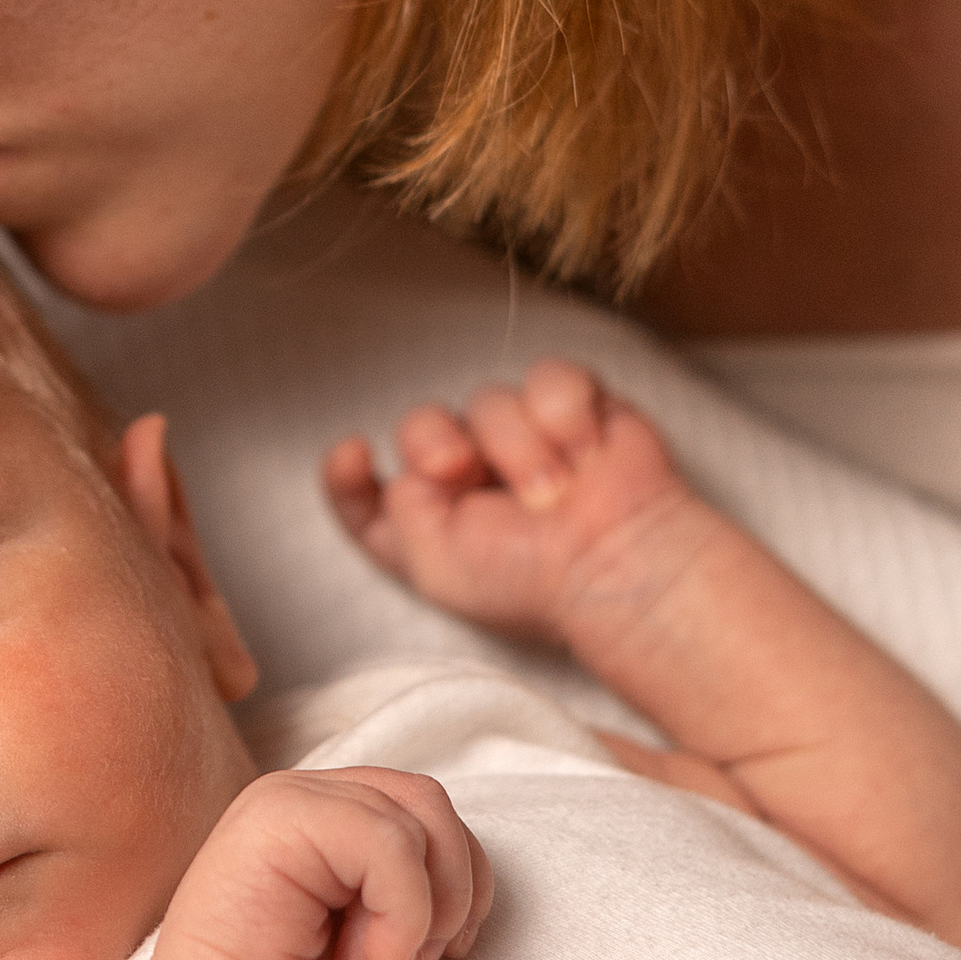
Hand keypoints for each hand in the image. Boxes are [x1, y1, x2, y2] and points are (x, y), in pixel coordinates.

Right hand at [152, 766, 492, 959]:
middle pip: (430, 802)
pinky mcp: (279, 815)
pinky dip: (404, 913)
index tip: (441, 952)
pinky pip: (391, 844)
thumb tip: (465, 866)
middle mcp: (303, 793)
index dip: (459, 879)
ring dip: (425, 910)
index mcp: (324, 813)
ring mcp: (287, 797)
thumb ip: (411, 880)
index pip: (425, 809)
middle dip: (452, 890)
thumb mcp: (376, 930)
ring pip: (419, 819)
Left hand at [324, 359, 702, 650]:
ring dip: (517, 445)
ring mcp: (523, 440)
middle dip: (434, 443)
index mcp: (431, 525)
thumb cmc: (529, 581)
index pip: (369, 493)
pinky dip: (564, 414)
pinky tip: (588, 454)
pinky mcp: (575, 408)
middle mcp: (471, 480)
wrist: (614, 561)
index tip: (352, 452)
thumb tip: (401, 469)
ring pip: (487, 401)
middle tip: (460, 471)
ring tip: (555, 491)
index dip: (346, 474)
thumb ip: (391, 514)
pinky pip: (549, 378)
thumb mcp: (432, 568)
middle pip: (423, 424)